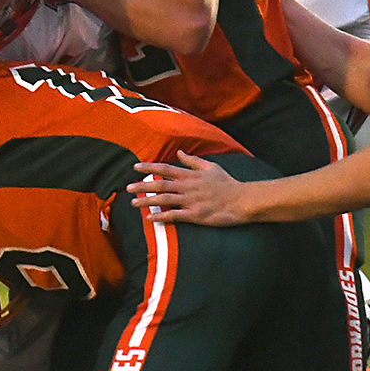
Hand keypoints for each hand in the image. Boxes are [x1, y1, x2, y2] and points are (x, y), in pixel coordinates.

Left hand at [127, 152, 246, 224]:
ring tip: (134, 203)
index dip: (149, 168)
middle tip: (127, 188)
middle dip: (142, 186)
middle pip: (160, 185)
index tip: (135, 167)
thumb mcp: (211, 167)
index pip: (165, 169)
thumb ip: (192, 160)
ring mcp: (191, 201)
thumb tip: (179, 152)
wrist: (241, 201)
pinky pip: (175, 216)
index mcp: (190, 175)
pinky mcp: (195, 215)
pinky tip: (151, 218)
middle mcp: (188, 187)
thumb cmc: (227, 184)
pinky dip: (162, 216)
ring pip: (164, 200)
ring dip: (148, 201)